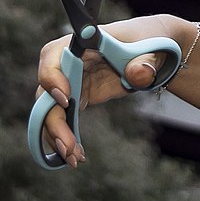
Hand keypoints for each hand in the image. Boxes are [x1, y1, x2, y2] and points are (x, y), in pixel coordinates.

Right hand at [35, 15, 184, 167]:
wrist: (152, 51)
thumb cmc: (149, 41)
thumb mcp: (151, 49)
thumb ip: (145, 62)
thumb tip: (139, 74)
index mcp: (81, 43)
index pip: (53, 56)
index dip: (52, 77)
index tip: (65, 99)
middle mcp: (68, 62)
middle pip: (47, 92)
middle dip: (53, 122)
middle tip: (67, 148)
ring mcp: (70, 81)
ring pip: (51, 111)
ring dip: (57, 136)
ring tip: (73, 159)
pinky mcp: (77, 96)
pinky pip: (63, 119)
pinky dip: (66, 137)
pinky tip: (76, 156)